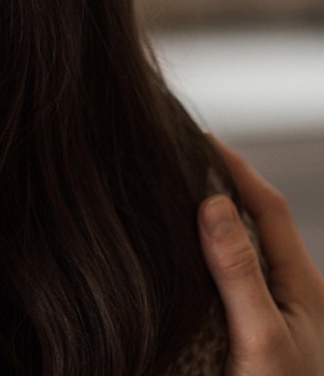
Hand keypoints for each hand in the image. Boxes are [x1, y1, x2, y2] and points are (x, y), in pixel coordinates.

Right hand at [199, 138, 323, 374]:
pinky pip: (231, 286)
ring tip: (175, 200)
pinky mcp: (256, 342)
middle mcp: (293, 297)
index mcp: (302, 286)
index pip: (268, 209)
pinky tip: (181, 265)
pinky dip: (206, 262)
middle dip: (224, 187)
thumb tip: (214, 204)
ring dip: (214, 225)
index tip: (201, 137)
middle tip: (182, 160)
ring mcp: (275, 320)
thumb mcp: (261, 338)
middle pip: (258, 227)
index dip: (236, 168)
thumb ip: (239, 272)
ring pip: (244, 257)